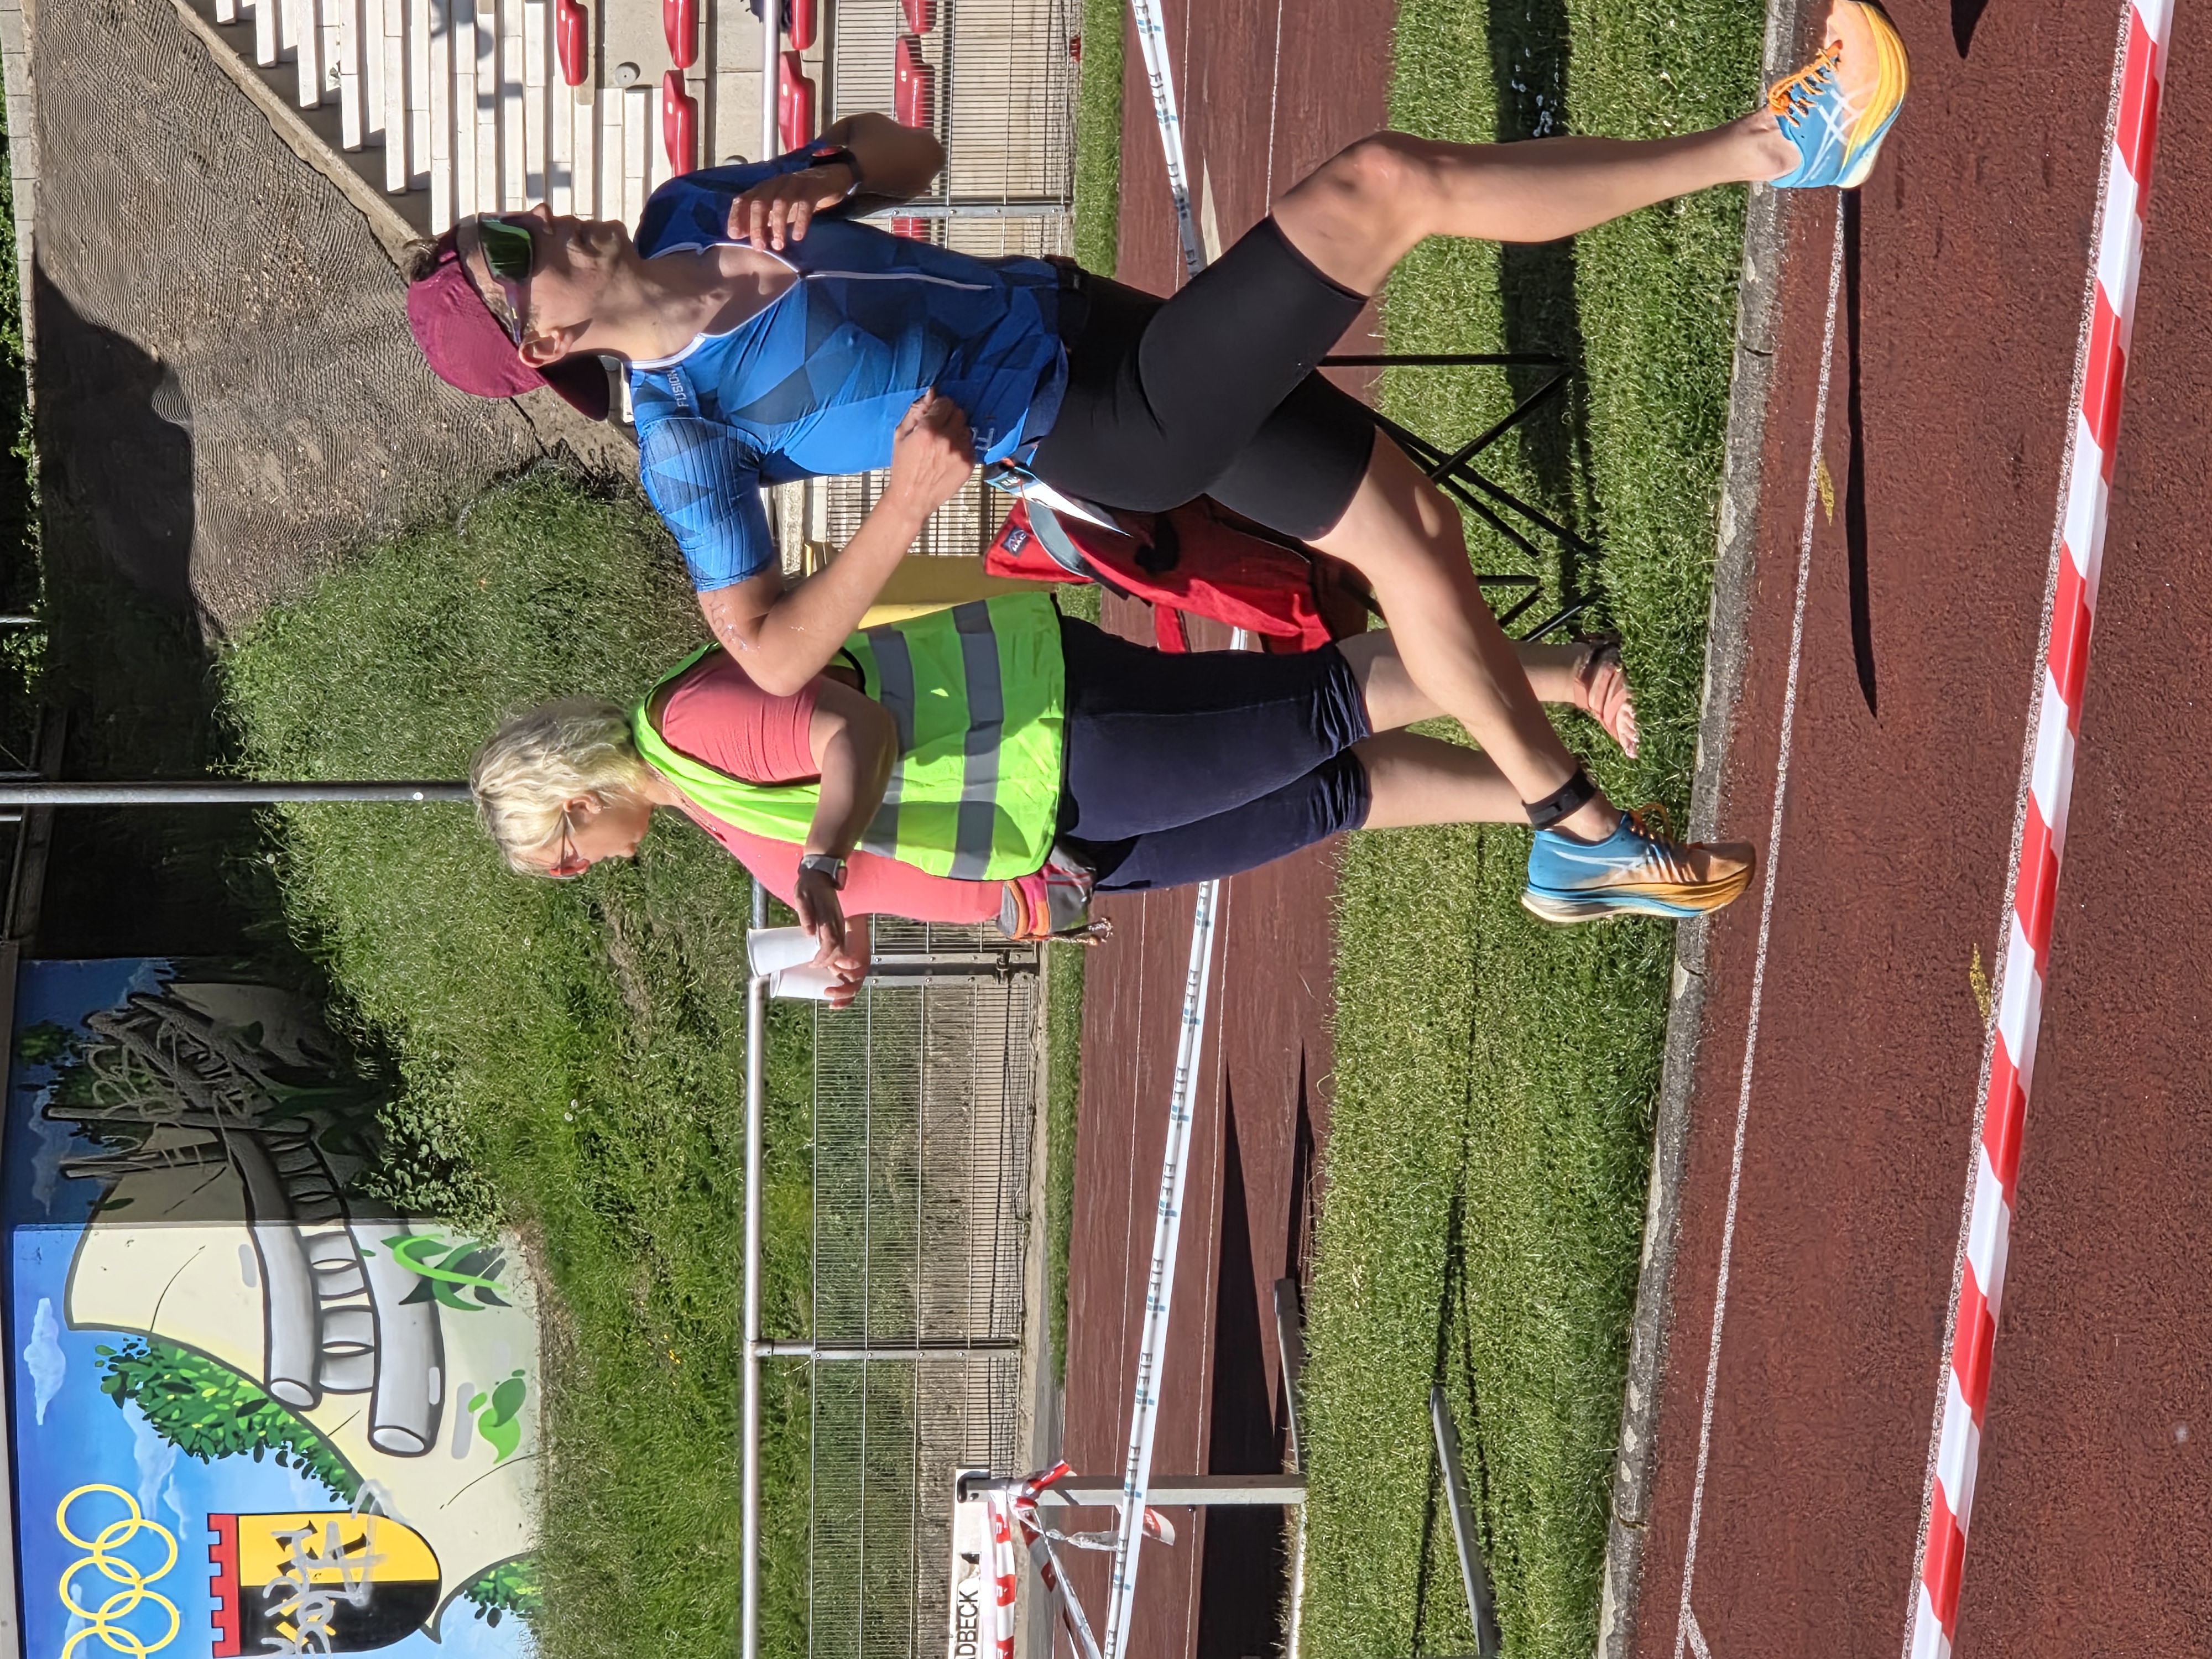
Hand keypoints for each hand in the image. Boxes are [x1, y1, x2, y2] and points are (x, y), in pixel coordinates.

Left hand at [727, 163, 855, 250]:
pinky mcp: (812, 189)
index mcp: (764, 188)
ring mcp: (794, 184)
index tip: (734, 236)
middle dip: (756, 226)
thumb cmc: (798, 199)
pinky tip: (798, 237)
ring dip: (777, 226)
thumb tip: (739, 235)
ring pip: (779, 203)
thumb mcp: (776, 210)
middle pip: (759, 202)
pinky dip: (800, 222)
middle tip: (759, 247)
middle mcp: (775, 184)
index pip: (743, 199)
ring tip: (779, 246)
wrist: (828, 180)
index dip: (736, 216)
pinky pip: (804, 205)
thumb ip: (760, 221)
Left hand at [793, 865, 847, 956]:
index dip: (823, 956)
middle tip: (815, 965)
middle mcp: (836, 919)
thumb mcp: (801, 896)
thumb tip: (809, 933)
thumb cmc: (808, 886)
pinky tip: (827, 952)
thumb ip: (805, 914)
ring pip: (842, 944)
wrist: (820, 873)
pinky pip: (842, 939)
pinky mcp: (839, 920)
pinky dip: (836, 950)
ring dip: (833, 957)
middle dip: (828, 960)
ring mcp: (840, 920)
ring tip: (820, 962)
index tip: (813, 963)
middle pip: (839, 947)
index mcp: (827, 914)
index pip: (830, 941)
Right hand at [816, 914, 870, 1009]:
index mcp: (849, 973)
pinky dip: (845, 965)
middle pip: (853, 990)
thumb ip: (819, 961)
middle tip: (826, 992)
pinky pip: (856, 964)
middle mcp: (858, 970)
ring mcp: (863, 963)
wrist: (849, 918)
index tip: (830, 1006)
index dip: (842, 1002)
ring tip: (829, 972)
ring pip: (856, 979)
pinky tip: (836, 962)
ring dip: (842, 978)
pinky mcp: (864, 953)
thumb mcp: (826, 952)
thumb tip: (802, 966)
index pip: (849, 993)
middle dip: (841, 994)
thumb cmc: (836, 934)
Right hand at [886, 392, 975, 517]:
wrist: (912, 498)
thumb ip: (916, 412)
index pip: (946, 403)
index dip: (939, 406)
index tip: (934, 414)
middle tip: (939, 428)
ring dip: (956, 431)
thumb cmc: (903, 466)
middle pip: (959, 413)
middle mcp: (947, 440)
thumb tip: (930, 393)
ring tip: (944, 445)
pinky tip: (949, 456)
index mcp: (928, 431)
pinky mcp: (969, 464)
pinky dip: (962, 446)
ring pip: (966, 428)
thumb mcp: (901, 435)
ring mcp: (961, 452)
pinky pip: (970, 444)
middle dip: (949, 417)